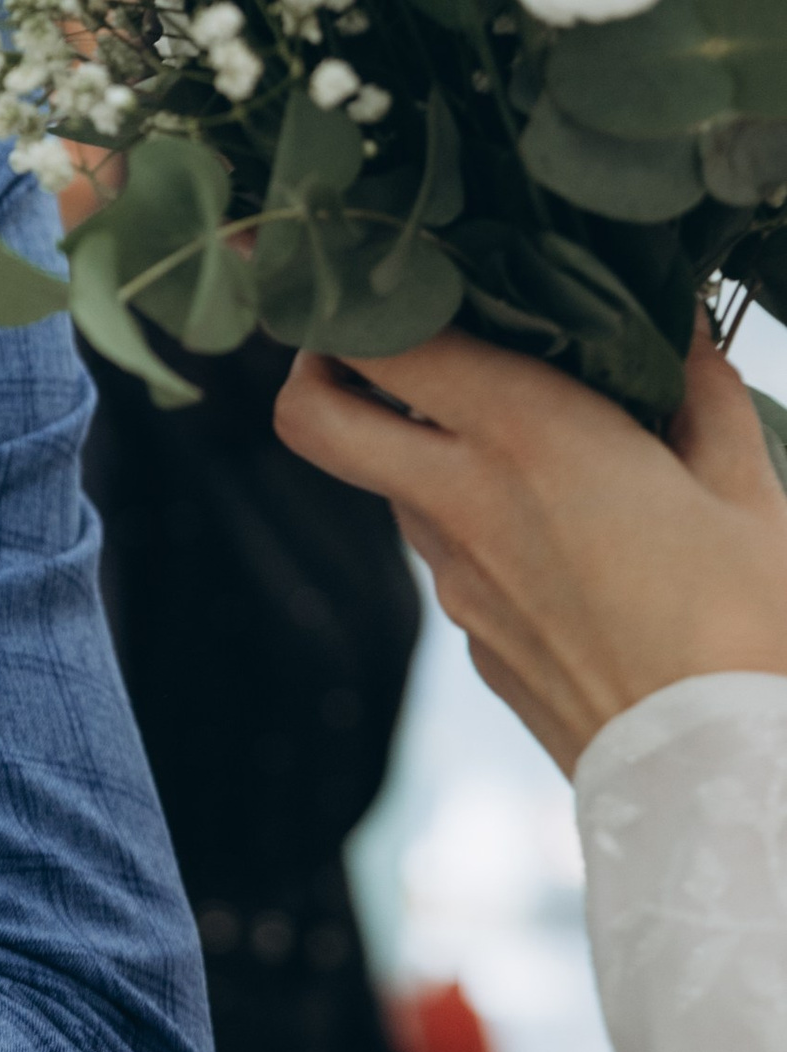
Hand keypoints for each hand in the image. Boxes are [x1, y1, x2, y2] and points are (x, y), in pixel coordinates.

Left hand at [275, 323, 786, 773]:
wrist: (728, 785)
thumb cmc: (754, 625)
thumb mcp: (749, 490)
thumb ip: (700, 395)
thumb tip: (683, 323)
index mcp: (526, 437)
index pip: (383, 338)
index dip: (347, 293)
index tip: (356, 266)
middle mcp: (463, 503)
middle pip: (309, 418)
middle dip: (315, 368)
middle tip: (374, 344)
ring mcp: (458, 584)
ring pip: (389, 489)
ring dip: (421, 452)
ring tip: (518, 437)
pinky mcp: (477, 647)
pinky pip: (452, 563)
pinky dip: (479, 530)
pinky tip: (564, 538)